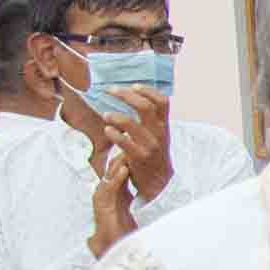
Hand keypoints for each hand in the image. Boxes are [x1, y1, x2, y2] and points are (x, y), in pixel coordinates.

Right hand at [85, 149, 134, 256]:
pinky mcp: (100, 204)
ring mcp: (102, 196)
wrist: (114, 243)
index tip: (142, 147)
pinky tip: (124, 169)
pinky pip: (108, 187)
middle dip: (124, 155)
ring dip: (119, 162)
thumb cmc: (125, 226)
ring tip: (129, 151)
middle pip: (115, 168)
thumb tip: (157, 186)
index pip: (122, 169)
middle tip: (132, 143)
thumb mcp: (135, 206)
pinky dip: (117, 177)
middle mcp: (108, 190)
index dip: (131, 158)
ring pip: (110, 174)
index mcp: (117, 190)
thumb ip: (141, 194)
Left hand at [102, 86, 173, 201]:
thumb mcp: (157, 135)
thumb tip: (134, 98)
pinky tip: (107, 130)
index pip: (162, 101)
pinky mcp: (139, 157)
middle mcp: (159, 133)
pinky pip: (124, 142)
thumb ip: (150, 119)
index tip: (133, 85)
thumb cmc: (153, 155)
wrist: (159, 183)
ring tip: (105, 115)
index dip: (148, 90)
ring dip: (115, 116)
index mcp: (164, 126)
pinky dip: (113, 134)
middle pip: (145, 106)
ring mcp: (150, 145)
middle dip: (125, 95)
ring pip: (131, 123)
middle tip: (110, 91)